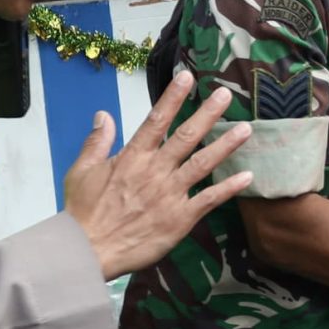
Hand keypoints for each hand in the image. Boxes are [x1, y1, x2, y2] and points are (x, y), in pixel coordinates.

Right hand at [64, 75, 253, 278]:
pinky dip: (229, 188)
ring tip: (246, 129)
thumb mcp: (81, 171)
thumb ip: (97, 141)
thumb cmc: (83, 212)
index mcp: (132, 157)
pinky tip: (247, 177)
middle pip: (186, 136)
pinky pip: (209, 200)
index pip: (156, 120)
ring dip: (226, 145)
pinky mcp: (180, 219)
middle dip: (207, 113)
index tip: (188, 77)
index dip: (173, 97)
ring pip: (203, 163)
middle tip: (225, 94)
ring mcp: (170, 194)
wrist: (87, 250)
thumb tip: (103, 114)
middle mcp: (155, 171)